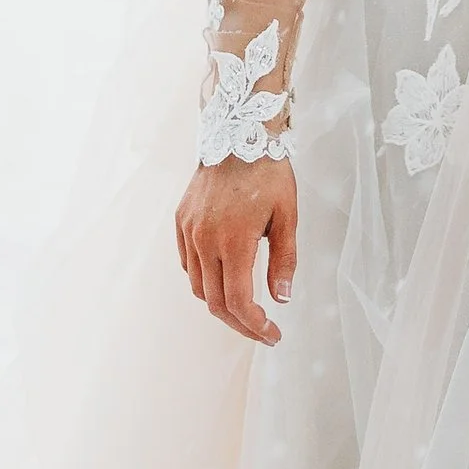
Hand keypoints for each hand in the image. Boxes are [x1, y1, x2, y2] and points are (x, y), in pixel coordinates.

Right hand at [176, 154, 298, 340]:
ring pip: (198, 286)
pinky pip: (188, 264)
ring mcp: (189, 231)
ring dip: (220, 305)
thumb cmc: (269, 173)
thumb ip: (284, 260)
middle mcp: (205, 239)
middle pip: (215, 302)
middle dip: (240, 324)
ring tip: (245, 311)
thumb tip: (281, 299)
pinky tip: (224, 280)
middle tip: (262, 332)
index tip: (273, 335)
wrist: (238, 133)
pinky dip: (204, 281)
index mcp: (234, 240)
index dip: (255, 326)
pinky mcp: (181, 221)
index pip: (239, 301)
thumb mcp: (287, 215)